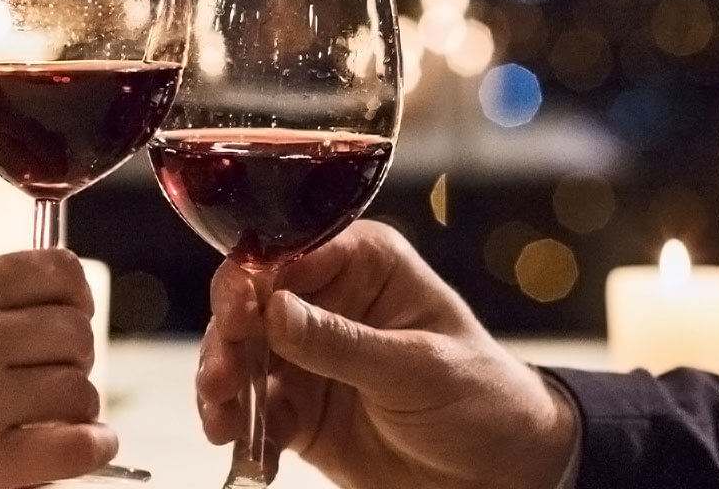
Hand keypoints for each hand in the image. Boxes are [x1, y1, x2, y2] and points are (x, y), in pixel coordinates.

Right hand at [0, 250, 113, 488]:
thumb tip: (1, 317)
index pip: (52, 271)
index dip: (73, 296)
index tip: (73, 313)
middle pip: (74, 332)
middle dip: (75, 355)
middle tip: (61, 376)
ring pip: (80, 389)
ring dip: (78, 404)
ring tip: (63, 418)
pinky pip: (75, 445)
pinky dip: (90, 446)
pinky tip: (83, 448)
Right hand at [196, 221, 576, 488]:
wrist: (500, 473)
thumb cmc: (483, 398)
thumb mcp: (418, 367)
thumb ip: (343, 341)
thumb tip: (274, 309)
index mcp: (364, 264)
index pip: (290, 252)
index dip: (253, 279)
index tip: (239, 316)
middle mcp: (327, 300)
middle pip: (251, 303)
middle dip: (228, 340)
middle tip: (219, 379)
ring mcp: (308, 356)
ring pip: (241, 358)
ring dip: (223, 389)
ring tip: (224, 424)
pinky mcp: (299, 408)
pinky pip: (253, 412)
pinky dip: (244, 432)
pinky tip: (253, 455)